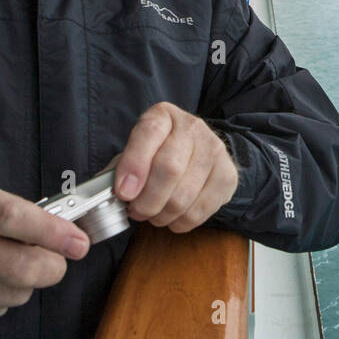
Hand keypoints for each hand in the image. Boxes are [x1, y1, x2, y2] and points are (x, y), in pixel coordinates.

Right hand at [0, 180, 89, 327]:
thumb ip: (19, 214)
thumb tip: (66, 235)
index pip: (18, 220)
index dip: (55, 233)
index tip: (79, 242)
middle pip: (25, 268)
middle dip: (54, 266)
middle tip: (57, 259)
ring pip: (17, 294)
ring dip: (25, 283)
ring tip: (5, 264)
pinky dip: (0, 297)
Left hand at [113, 102, 238, 233]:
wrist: (198, 152)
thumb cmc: (158, 154)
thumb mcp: (136, 151)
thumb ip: (121, 168)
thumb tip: (110, 194)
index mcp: (163, 115)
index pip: (149, 134)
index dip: (134, 166)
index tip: (123, 193)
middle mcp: (192, 127)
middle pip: (169, 168)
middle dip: (147, 200)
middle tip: (136, 211)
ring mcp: (214, 150)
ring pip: (183, 196)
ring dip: (162, 215)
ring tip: (154, 214)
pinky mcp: (228, 175)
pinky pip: (200, 211)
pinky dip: (180, 222)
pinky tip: (174, 216)